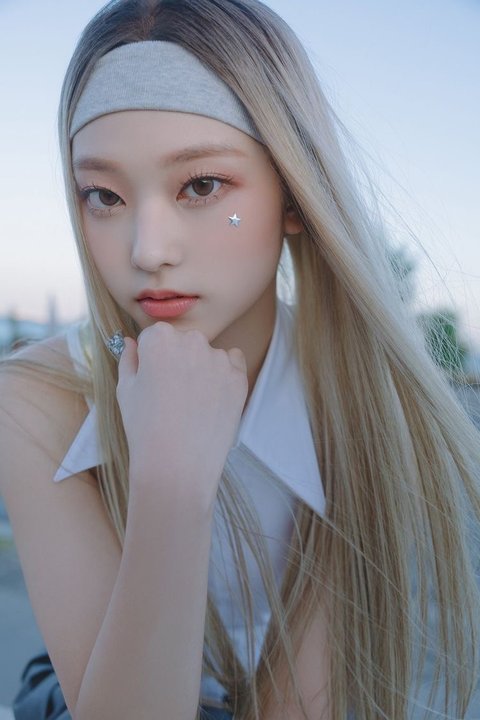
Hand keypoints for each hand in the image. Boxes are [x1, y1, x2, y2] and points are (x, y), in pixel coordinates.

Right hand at [116, 322, 247, 505]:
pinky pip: (233, 364)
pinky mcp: (239, 377)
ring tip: (192, 403)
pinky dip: (225, 376)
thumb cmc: (144, 428)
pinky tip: (212, 400)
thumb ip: (129, 359)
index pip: (156, 336)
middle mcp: (192, 340)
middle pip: (184, 341)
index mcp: (159, 338)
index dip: (153, 359)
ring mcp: (218, 358)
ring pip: (208, 354)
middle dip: (178, 360)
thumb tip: (132, 342)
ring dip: (202, 368)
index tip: (153, 381)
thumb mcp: (125, 390)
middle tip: (173, 394)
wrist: (176, 465)